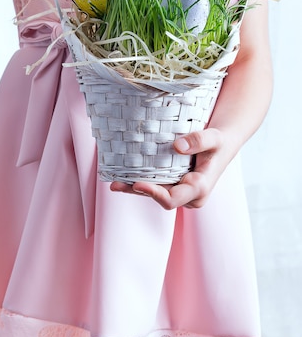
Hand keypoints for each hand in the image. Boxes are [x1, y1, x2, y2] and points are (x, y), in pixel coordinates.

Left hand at [110, 127, 231, 209]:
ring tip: (114, 182)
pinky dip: (139, 181)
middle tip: (116, 183)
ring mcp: (180, 191)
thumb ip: (200, 140)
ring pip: (155, 192)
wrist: (222, 145)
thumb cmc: (219, 142)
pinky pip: (155, 185)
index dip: (154, 193)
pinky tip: (123, 175)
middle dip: (137, 191)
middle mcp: (188, 195)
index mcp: (199, 189)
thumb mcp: (215, 138)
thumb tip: (178, 146)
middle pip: (159, 197)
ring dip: (134, 188)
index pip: (173, 198)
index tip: (138, 184)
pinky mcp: (174, 184)